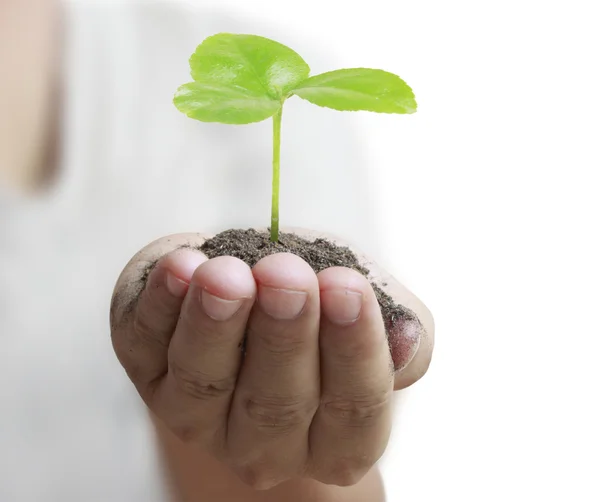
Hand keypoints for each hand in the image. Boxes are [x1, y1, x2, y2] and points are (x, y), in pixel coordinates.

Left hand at [110, 231, 433, 489]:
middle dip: (282, 335)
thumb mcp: (374, 315)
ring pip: (204, 386)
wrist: (266, 297)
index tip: (346, 286)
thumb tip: (404, 338)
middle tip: (286, 275)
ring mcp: (201, 420)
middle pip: (276, 404)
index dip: (352, 349)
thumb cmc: (328, 310)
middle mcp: (267, 445)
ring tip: (226, 274)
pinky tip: (181, 265)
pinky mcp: (150, 375)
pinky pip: (147, 346)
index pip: (354, 408)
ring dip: (215, 325)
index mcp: (336, 439)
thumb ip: (403, 333)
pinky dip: (160, 305)